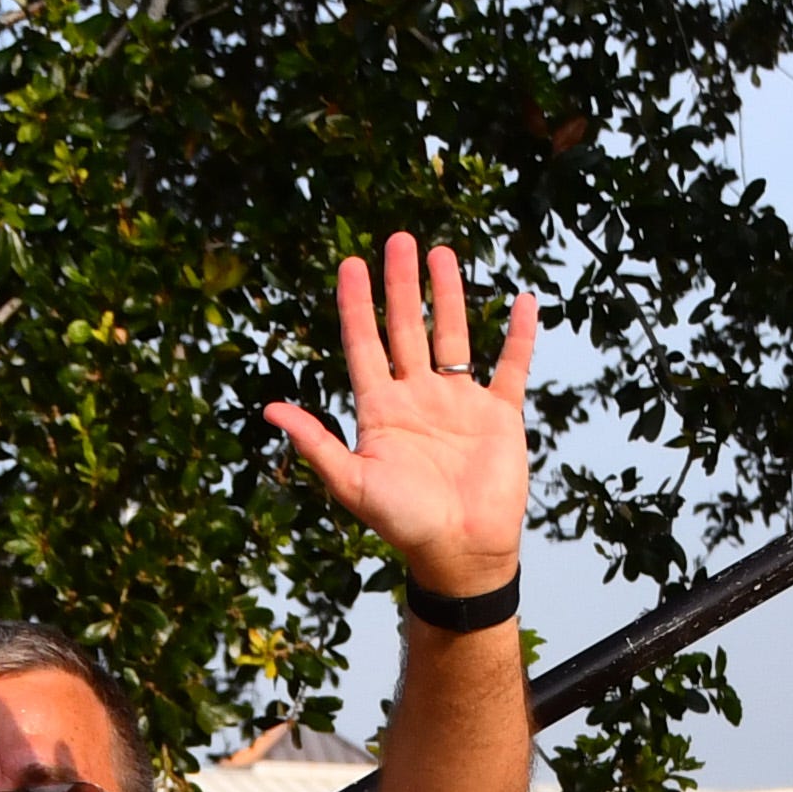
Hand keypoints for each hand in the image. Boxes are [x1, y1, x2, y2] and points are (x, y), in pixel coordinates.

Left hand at [262, 235, 535, 594]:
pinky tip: (523, 300)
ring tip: (442, 253)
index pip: (364, 344)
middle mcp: (418, 398)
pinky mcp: (499, 415)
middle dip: (401, 285)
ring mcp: (459, 403)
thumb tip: (269, 409)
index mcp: (381, 410)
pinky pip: (511, 365)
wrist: (460, 552)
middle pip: (407, 328)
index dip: (357, 305)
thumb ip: (316, 443)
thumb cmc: (404, 524)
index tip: (351, 264)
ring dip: (449, 296)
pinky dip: (519, 335)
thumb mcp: (352, 482)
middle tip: (398, 239)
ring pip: (453, 335)